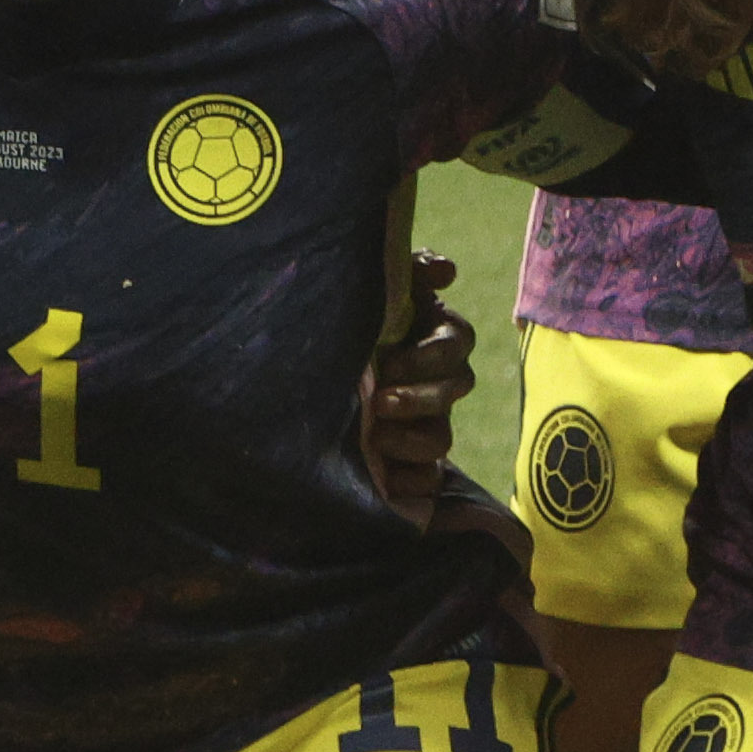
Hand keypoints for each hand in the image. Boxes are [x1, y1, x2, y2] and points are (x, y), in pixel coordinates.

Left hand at [354, 248, 469, 512]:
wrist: (296, 375)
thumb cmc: (343, 320)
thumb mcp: (367, 288)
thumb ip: (408, 271)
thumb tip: (447, 271)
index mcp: (432, 335)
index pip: (457, 341)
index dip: (429, 355)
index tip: (388, 360)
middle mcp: (435, 380)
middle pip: (456, 388)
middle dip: (421, 396)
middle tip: (379, 401)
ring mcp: (425, 422)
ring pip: (442, 437)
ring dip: (413, 439)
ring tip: (376, 436)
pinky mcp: (409, 461)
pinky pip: (429, 480)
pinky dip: (413, 480)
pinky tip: (387, 478)